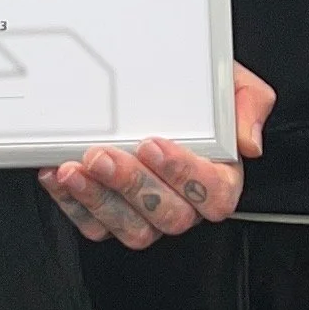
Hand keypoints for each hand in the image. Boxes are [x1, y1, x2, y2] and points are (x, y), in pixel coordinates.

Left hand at [42, 64, 274, 249]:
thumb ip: (249, 103)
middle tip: (103, 156)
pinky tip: (59, 175)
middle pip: (168, 216)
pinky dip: (73, 203)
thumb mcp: (231, 80)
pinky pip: (94, 225)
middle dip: (132, 186)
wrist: (157, 83)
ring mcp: (147, 213)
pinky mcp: (112, 216)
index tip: (153, 144)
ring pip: (130, 228)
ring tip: (75, 169)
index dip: (183, 175)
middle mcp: (184, 201)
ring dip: (98, 200)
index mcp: (219, 176)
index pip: (214, 194)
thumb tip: (248, 142)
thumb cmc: (197, 89)